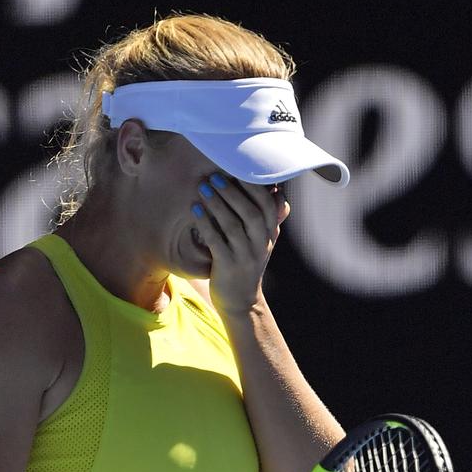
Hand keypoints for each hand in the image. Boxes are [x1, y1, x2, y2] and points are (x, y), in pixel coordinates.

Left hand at [191, 173, 289, 315]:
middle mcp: (260, 244)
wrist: (241, 302)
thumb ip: (268, 217)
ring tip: (203, 187)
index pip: (267, 204)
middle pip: (250, 212)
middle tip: (214, 176)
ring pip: (232, 225)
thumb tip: (276, 189)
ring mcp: (245, 256)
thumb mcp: (262, 241)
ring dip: (217, 204)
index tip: (237, 169)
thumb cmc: (247, 264)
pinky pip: (216, 241)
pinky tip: (195, 210)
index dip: (254, 185)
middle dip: (232, 192)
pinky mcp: (228, 267)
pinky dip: (206, 224)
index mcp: (269, 233)